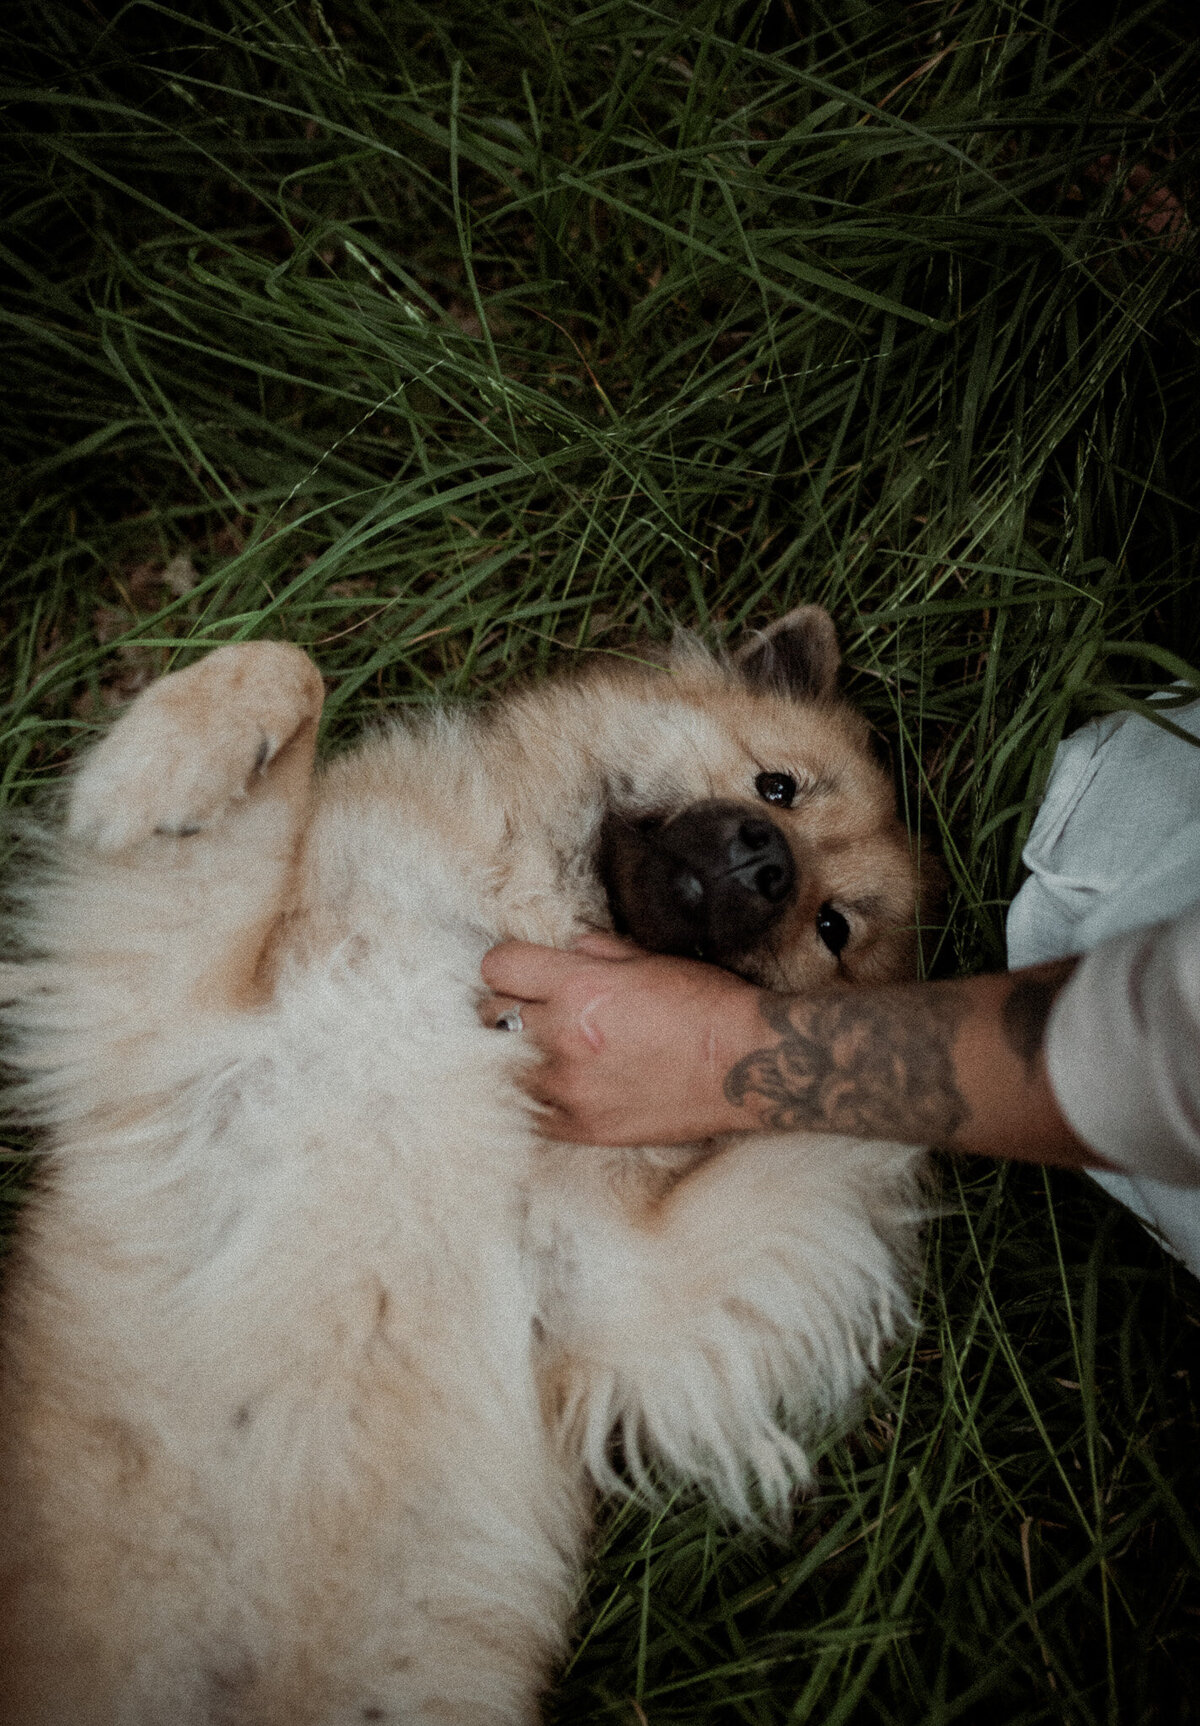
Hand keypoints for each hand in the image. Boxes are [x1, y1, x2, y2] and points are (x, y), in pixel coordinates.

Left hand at [480, 934, 760, 1143]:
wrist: (744, 1063)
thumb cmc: (706, 1004)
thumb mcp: (651, 959)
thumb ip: (599, 951)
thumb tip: (571, 947)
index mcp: (578, 986)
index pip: (497, 966)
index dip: (508, 965)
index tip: (523, 972)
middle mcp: (563, 1036)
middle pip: (492, 1014)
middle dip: (511, 1006)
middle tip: (536, 1009)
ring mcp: (569, 1087)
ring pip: (501, 1066)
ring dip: (518, 1053)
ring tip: (546, 1049)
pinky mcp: (582, 1127)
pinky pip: (529, 1111)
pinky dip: (536, 1096)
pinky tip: (557, 1085)